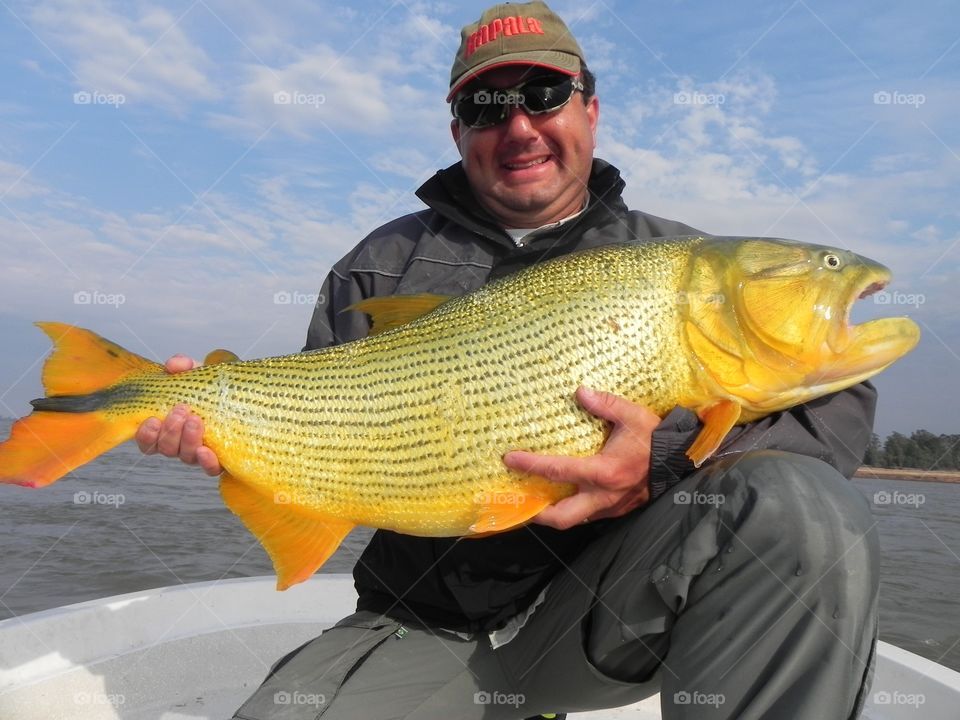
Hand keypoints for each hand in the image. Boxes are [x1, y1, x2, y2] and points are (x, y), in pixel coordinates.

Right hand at [134, 355, 222, 475]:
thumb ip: (185, 365)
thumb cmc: (217, 389)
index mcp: (171, 426)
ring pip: (185, 457)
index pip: (149, 440)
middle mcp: (182, 443)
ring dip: (187, 439)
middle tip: (181, 410)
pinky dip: (206, 462)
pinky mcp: (221, 460)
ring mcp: (200, 453)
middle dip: (170, 430)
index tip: (151, 420)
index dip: (145, 435)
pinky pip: (210, 469)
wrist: (248, 397)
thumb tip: (173, 365)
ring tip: (195, 420)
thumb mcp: (201, 373)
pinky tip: (206, 450)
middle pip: (166, 448)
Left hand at [503, 387, 659, 529]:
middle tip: (519, 502)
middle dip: (537, 514)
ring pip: (575, 520)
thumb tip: (580, 392)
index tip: (510, 459)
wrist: (682, 459)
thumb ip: (606, 404)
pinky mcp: (618, 510)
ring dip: (554, 513)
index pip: (559, 471)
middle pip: (562, 518)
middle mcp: (604, 495)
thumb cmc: (656, 438)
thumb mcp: (633, 415)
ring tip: (536, 500)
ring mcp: (611, 507)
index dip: (531, 466)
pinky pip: (589, 515)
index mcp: (605, 471)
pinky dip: (573, 509)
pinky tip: (565, 497)